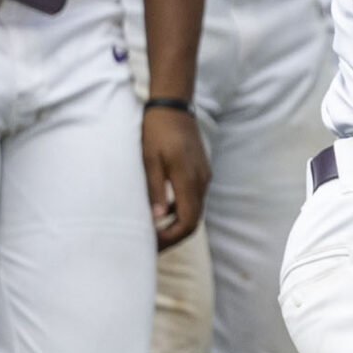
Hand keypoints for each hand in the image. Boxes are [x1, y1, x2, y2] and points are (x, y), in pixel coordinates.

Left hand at [143, 104, 209, 246]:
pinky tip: (160, 212)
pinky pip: (193, 199)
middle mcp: (201, 181)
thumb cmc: (156, 132)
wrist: (173, 107)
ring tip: (152, 232)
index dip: (170, 238)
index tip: (150, 244)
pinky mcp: (200, 172)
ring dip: (176, 225)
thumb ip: (155, 190)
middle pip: (193, 221)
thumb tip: (156, 218)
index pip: (187, 222)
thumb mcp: (149, 160)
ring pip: (194, 210)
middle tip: (149, 246)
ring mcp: (203, 176)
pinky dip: (179, 211)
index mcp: (188, 180)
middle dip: (172, 237)